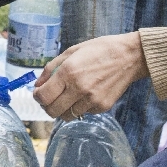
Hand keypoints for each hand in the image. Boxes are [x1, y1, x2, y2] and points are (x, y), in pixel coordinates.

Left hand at [33, 32, 148, 118]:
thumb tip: (37, 85)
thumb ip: (51, 68)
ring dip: (64, 108)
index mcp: (68, 72)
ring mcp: (91, 100)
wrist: (129, 57)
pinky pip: (84, 113)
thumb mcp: (72, 51)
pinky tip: (87, 93)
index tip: (39, 94)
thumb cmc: (100, 50)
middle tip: (50, 99)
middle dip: (47, 106)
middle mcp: (79, 88)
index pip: (43, 96)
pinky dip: (80, 107)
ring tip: (70, 95)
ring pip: (67, 115)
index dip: (37, 97)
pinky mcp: (102, 107)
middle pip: (52, 111)